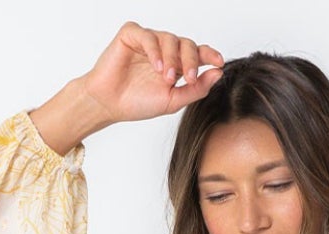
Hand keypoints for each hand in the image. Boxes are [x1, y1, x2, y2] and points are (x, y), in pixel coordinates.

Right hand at [84, 22, 224, 122]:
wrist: (110, 104)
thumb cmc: (138, 102)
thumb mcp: (172, 101)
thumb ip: (196, 89)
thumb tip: (218, 74)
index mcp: (176, 64)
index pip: (197, 53)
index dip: (209, 55)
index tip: (219, 62)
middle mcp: (164, 50)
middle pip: (186, 44)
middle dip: (190, 60)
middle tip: (188, 78)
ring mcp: (149, 41)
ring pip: (169, 38)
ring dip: (171, 58)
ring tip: (166, 78)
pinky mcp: (131, 34)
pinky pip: (147, 35)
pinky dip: (154, 50)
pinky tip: (155, 66)